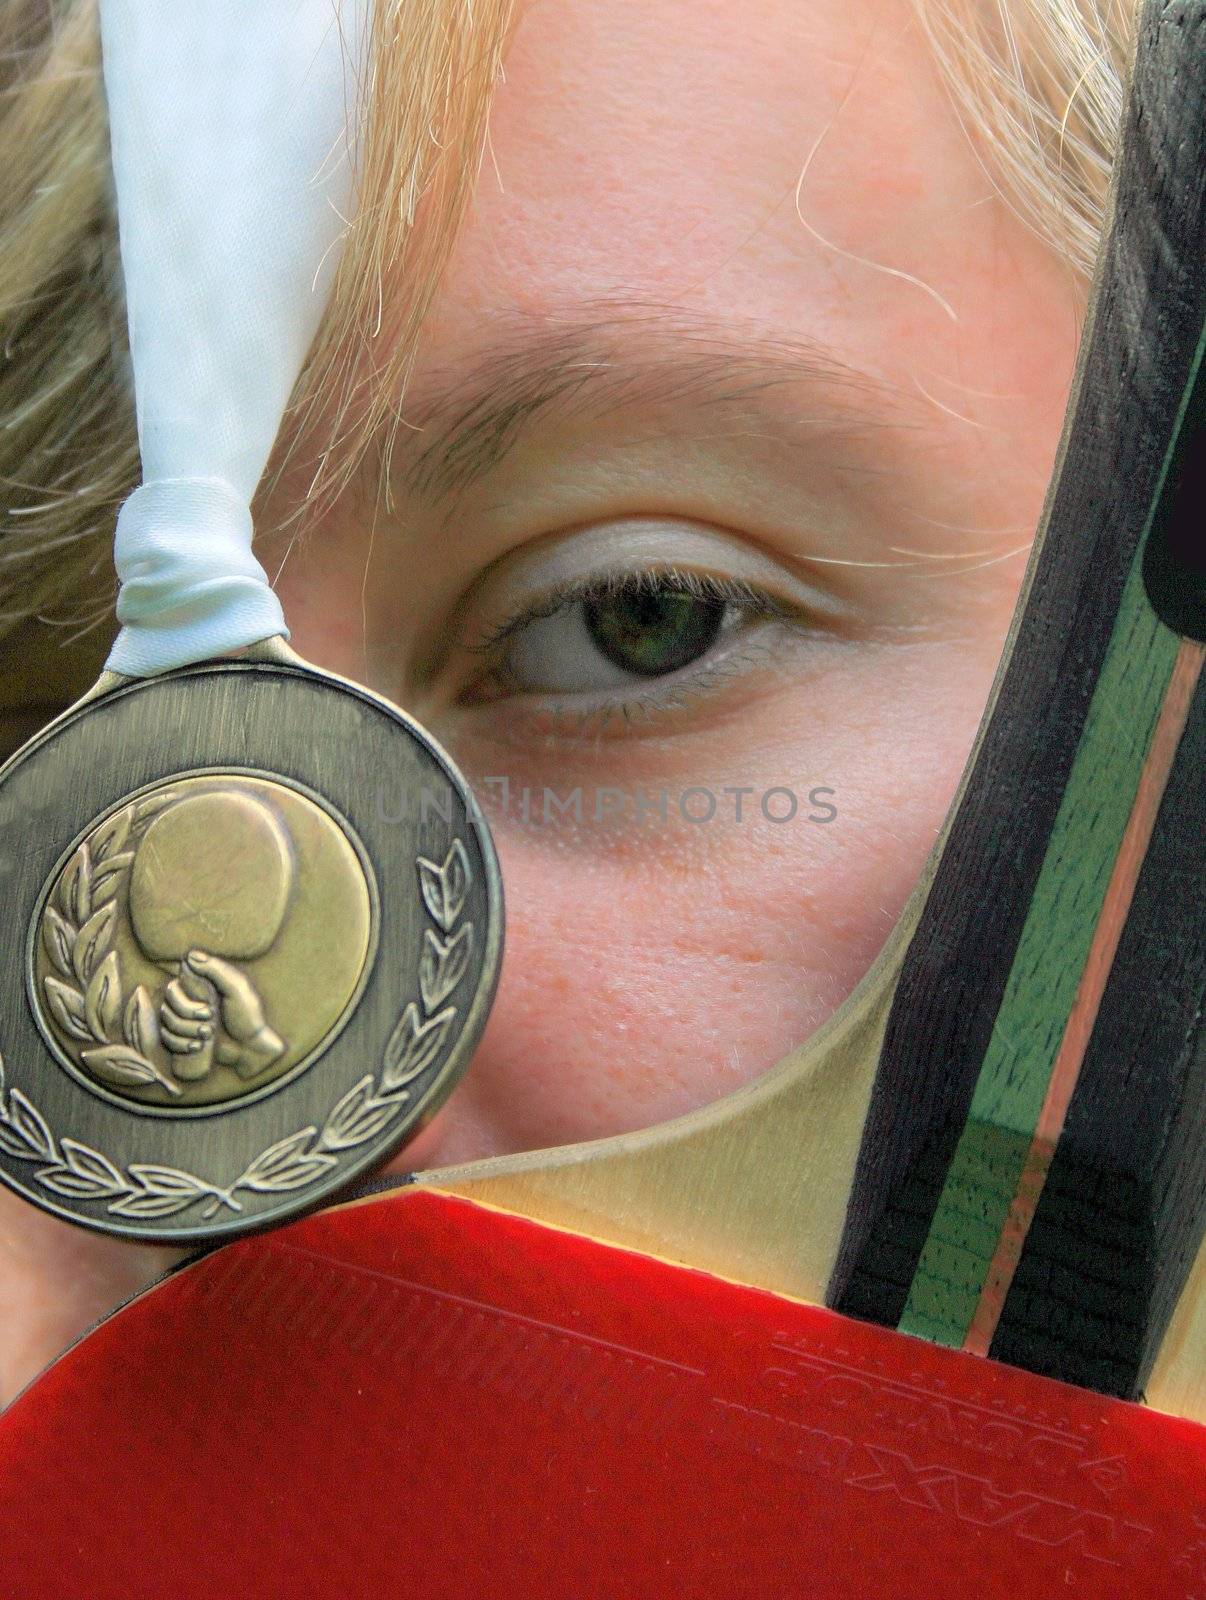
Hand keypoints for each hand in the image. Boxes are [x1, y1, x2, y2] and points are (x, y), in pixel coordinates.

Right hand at [160, 951, 284, 1078]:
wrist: (249, 1048)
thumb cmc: (248, 1016)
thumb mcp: (236, 989)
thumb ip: (216, 970)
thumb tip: (190, 956)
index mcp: (200, 985)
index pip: (175, 984)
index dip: (185, 998)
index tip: (209, 1007)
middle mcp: (188, 1000)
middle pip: (168, 1003)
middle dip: (187, 1016)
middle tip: (210, 1022)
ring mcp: (183, 1020)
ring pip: (166, 1022)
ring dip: (187, 1031)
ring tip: (208, 1036)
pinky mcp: (181, 1038)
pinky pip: (166, 1039)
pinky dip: (181, 1044)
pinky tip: (197, 1046)